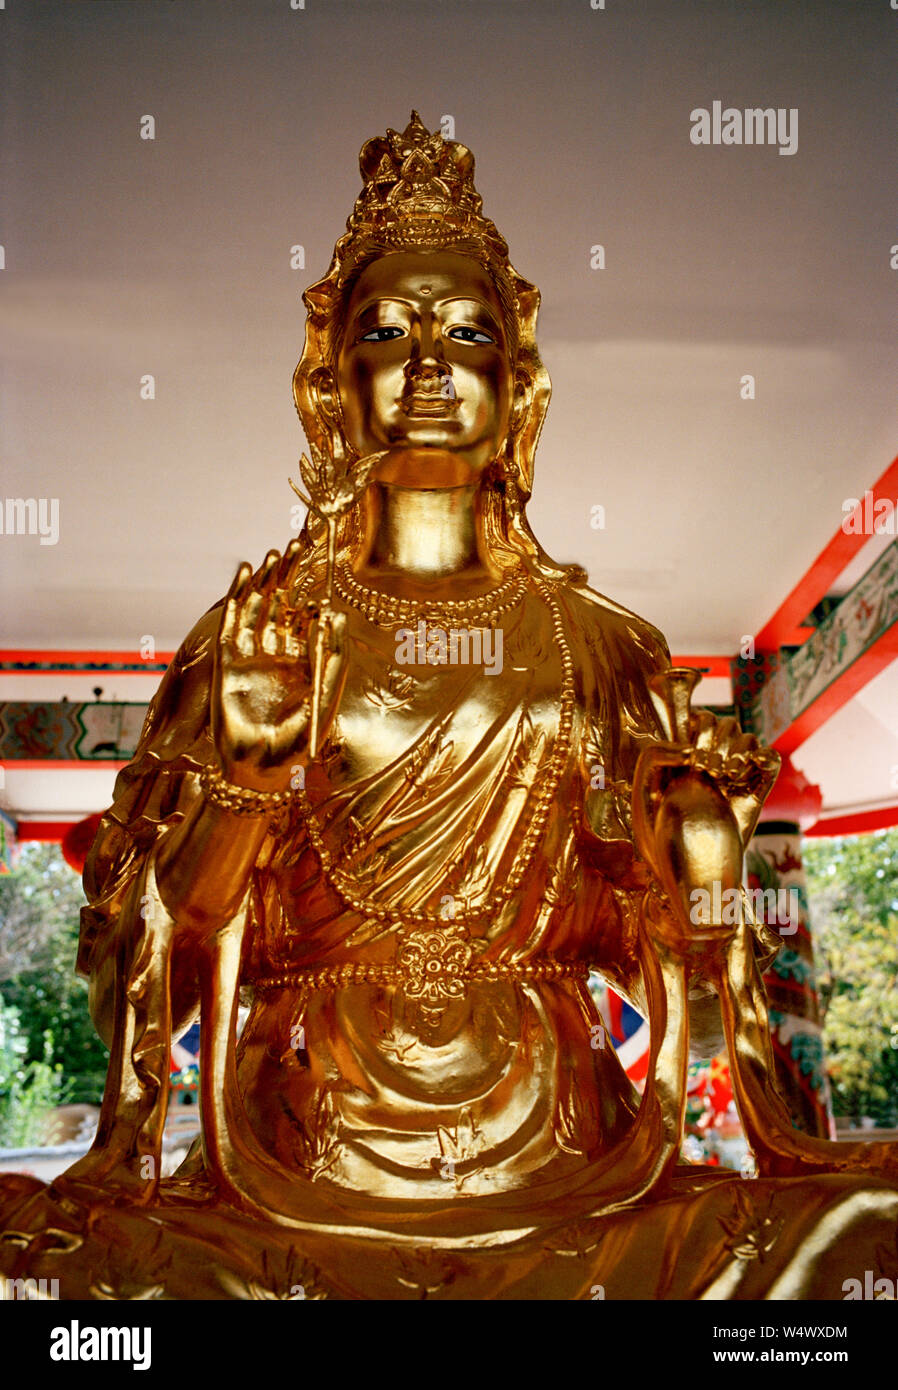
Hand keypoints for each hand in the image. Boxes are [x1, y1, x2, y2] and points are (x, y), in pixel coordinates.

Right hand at [210, 543, 347, 792]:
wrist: (257, 770)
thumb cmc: (296, 743)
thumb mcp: (323, 699)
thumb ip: (331, 661)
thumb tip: (335, 617)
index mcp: (305, 665)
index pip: (309, 620)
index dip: (314, 595)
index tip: (323, 572)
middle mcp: (279, 657)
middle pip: (283, 607)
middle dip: (289, 579)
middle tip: (296, 546)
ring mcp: (253, 660)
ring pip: (257, 611)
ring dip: (264, 583)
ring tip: (271, 555)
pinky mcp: (228, 666)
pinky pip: (232, 627)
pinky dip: (236, 601)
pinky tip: (244, 578)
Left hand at [633, 685, 779, 957]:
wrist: (692, 884)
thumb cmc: (659, 845)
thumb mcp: (642, 798)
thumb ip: (653, 759)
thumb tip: (688, 749)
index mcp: (683, 761)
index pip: (700, 720)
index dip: (700, 725)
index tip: (693, 753)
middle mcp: (709, 766)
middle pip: (725, 724)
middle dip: (718, 736)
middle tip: (710, 766)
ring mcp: (732, 780)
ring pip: (745, 738)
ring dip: (739, 746)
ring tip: (727, 773)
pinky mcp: (753, 796)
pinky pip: (768, 760)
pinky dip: (764, 757)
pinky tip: (748, 773)